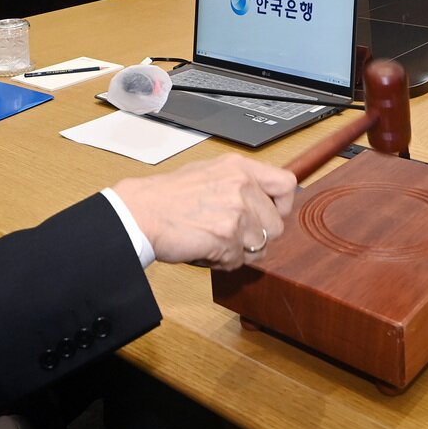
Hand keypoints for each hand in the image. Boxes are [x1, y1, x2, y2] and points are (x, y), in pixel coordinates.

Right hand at [112, 154, 297, 269]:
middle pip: (276, 225)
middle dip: (256, 237)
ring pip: (259, 247)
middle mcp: (242, 186)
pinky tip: (204, 248)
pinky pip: (238, 261)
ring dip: (238, 251)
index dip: (282, 206)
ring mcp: (236, 211)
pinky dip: (222, 261)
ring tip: (214, 240)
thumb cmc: (167, 196)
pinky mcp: (226, 237)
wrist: (141, 212)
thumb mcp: (209, 172)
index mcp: (240, 167)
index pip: (286, 185)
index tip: (269, 215)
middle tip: (231, 235)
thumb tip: (263, 201)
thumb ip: (239, 183)